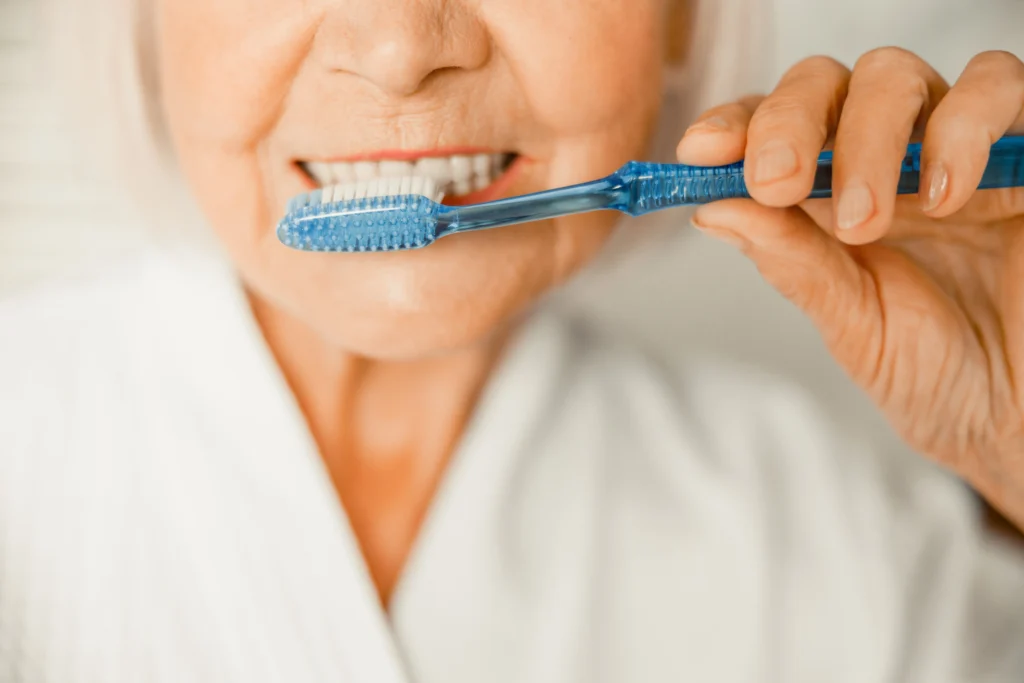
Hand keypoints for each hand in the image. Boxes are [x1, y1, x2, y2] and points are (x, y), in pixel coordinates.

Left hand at [677, 49, 1023, 526]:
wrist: (1016, 417)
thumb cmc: (936, 374)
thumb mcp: (851, 322)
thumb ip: (792, 262)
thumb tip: (712, 207)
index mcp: (828, 197)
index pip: (771, 130)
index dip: (734, 126)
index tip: (700, 151)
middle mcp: (885, 160)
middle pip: (825, 85)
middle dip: (788, 123)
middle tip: (775, 183)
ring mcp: (953, 149)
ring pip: (896, 77)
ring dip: (866, 137)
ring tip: (865, 220)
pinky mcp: (1023, 152)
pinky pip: (998, 88)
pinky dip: (962, 128)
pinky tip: (948, 198)